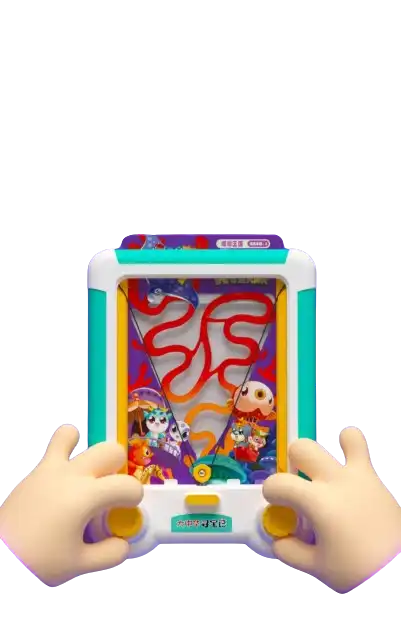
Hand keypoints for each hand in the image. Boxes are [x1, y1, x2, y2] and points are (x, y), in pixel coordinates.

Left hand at [0, 426, 142, 585]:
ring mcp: (52, 469)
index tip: (128, 510)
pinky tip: (64, 482)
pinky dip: (65, 453)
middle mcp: (72, 475)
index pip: (127, 485)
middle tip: (109, 493)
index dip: (135, 498)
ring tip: (86, 475)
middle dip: (119, 468)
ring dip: (85, 452)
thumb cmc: (40, 560)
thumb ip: (111, 553)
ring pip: (73, 436)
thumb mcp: (80, 564)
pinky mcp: (36, 472)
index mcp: (87, 496)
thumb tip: (122, 543)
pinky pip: (54, 448)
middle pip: (110, 451)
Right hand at [263, 427, 400, 591]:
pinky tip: (347, 475)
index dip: (271, 493)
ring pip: (345, 438)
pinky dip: (351, 452)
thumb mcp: (318, 568)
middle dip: (292, 464)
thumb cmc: (358, 570)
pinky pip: (362, 451)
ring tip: (326, 476)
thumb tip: (279, 541)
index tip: (276, 505)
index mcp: (316, 500)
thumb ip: (291, 552)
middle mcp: (335, 480)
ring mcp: (359, 475)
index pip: (278, 483)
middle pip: (302, 449)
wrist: (399, 570)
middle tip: (299, 488)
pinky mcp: (375, 479)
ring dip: (330, 454)